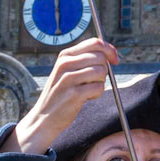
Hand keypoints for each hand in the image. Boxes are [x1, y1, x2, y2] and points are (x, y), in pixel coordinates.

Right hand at [5, 40, 119, 156]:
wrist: (44, 117)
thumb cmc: (61, 93)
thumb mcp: (67, 70)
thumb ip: (85, 59)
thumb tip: (110, 53)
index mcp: (65, 55)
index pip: (95, 43)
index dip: (109, 50)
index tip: (115, 60)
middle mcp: (65, 64)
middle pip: (101, 57)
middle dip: (104, 69)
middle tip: (94, 81)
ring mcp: (69, 78)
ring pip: (101, 72)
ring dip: (100, 83)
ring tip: (87, 90)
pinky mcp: (74, 94)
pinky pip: (99, 87)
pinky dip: (97, 94)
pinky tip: (86, 98)